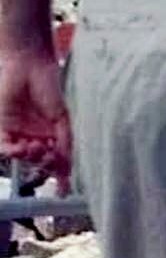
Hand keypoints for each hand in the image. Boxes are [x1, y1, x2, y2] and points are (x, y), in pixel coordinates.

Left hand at [0, 47, 70, 190]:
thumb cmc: (49, 86)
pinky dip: (13, 152)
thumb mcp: (62, 117)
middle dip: (44, 163)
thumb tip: (68, 167)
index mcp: (52, 133)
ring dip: (29, 156)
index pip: (56, 158)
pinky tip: (21, 146)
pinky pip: (5, 149)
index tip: (64, 192)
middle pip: (39, 161)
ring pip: (22, 157)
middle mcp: (35, 136)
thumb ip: (65, 141)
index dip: (60, 175)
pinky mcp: (3, 130)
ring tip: (35, 146)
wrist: (29, 65)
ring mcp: (18, 134)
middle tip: (48, 155)